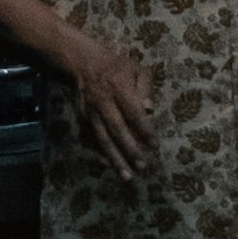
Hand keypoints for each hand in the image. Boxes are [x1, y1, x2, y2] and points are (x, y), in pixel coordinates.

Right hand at [49, 26, 157, 180]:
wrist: (82, 62)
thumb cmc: (116, 66)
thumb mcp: (135, 68)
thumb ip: (145, 88)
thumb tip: (150, 110)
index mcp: (118, 86)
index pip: (133, 111)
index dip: (144, 128)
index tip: (155, 145)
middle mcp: (103, 101)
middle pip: (117, 128)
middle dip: (130, 149)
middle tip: (143, 166)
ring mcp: (91, 112)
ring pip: (103, 138)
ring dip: (115, 159)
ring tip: (128, 176)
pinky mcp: (83, 119)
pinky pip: (94, 139)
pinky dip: (104, 154)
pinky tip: (115, 166)